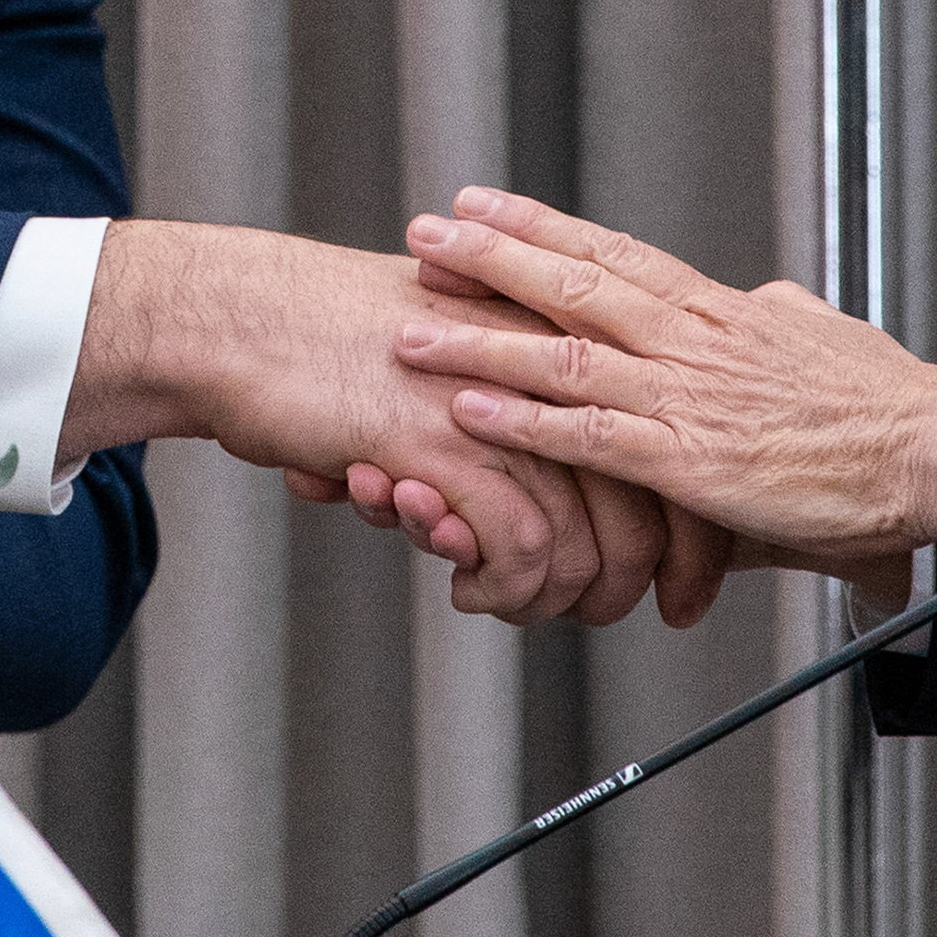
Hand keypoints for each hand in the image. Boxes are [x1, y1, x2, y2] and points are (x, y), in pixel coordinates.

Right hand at [69, 223, 674, 623]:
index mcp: (564, 340)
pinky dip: (501, 591)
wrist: (246, 319)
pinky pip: (519, 554)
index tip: (683, 594)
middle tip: (588, 617)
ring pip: (585, 549)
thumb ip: (516, 406)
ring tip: (504, 600)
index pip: (672, 453)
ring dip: (549, 601)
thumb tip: (558, 487)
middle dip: (629, 591)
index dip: (690, 540)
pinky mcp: (448, 448)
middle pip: (649, 512)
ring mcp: (504, 409)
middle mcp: (551, 371)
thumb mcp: (455, 355)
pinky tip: (465, 586)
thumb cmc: (337, 342)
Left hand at [382, 189, 936, 571]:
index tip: (482, 204)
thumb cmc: (889, 405)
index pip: (613, 253)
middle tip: (424, 235)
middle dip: (490, 258)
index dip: (541, 227)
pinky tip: (468, 409)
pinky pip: (588, 435)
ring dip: (480, 341)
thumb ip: (781, 320)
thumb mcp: (827, 339)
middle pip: (573, 282)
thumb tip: (766, 301)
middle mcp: (693, 341)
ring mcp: (686, 397)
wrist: (930, 447)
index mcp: (722, 311)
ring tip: (412, 325)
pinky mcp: (689, 461)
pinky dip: (523, 421)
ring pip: (561, 354)